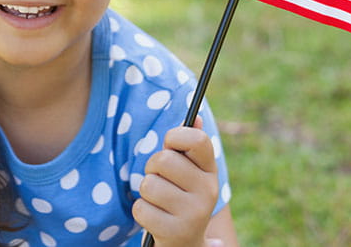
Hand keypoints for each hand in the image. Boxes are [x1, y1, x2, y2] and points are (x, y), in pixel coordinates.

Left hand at [133, 116, 220, 246]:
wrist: (186, 244)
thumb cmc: (182, 198)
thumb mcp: (191, 173)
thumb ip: (191, 146)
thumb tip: (197, 116)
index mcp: (210, 172)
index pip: (197, 140)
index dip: (176, 136)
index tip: (169, 144)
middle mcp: (208, 191)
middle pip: (163, 160)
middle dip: (152, 168)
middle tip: (159, 178)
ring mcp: (193, 214)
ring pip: (149, 185)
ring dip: (146, 192)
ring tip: (159, 200)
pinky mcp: (175, 232)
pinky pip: (140, 208)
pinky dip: (142, 211)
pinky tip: (156, 217)